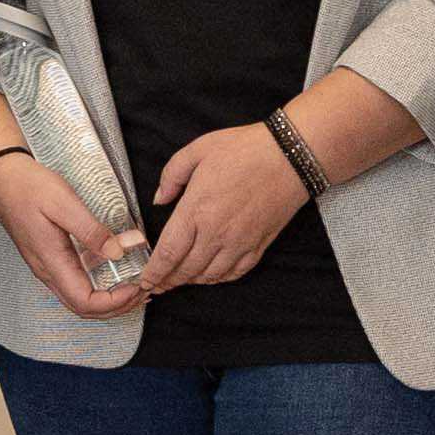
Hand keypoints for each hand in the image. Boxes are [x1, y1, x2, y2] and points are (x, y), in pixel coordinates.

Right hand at [0, 148, 144, 320]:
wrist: (2, 178)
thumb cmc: (28, 187)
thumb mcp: (63, 202)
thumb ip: (91, 231)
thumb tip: (117, 254)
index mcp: (52, 262)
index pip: (85, 302)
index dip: (114, 302)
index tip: (136, 286)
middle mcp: (48, 271)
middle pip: (84, 308)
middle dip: (117, 306)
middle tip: (143, 290)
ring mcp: (48, 267)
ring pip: (81, 298)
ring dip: (110, 298)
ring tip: (135, 284)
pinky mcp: (51, 259)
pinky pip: (78, 281)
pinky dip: (100, 283)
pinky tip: (116, 268)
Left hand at [131, 124, 313, 293]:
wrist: (290, 157)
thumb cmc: (246, 150)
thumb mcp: (198, 150)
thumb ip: (171, 175)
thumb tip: (159, 199)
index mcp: (197, 209)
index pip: (168, 252)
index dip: (154, 272)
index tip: (144, 281)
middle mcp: (217, 232)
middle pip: (186, 269)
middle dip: (168, 281)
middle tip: (157, 284)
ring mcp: (239, 242)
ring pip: (209, 275)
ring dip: (191, 281)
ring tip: (180, 280)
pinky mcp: (258, 245)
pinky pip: (234, 273)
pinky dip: (218, 278)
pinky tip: (210, 275)